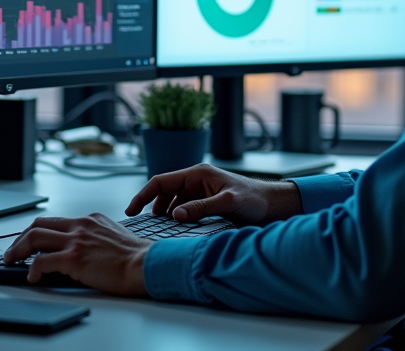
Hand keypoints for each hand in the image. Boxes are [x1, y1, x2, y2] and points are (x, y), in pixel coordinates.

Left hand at [3, 213, 150, 295]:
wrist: (145, 265)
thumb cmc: (135, 257)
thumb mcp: (112, 236)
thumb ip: (94, 236)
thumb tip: (79, 250)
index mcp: (90, 219)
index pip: (55, 221)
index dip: (37, 231)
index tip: (28, 241)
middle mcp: (81, 225)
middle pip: (39, 224)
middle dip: (20, 238)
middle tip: (12, 251)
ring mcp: (76, 241)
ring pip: (34, 238)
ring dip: (17, 250)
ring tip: (10, 261)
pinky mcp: (73, 258)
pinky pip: (42, 262)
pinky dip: (32, 269)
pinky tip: (32, 277)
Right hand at [126, 164, 302, 226]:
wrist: (273, 206)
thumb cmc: (255, 199)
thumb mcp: (228, 202)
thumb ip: (201, 208)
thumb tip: (176, 215)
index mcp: (198, 174)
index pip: (161, 181)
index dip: (143, 195)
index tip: (131, 211)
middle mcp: (196, 180)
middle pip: (164, 191)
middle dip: (152, 206)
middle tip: (144, 226)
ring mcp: (200, 192)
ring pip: (173, 202)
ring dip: (165, 214)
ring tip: (161, 230)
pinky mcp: (206, 203)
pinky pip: (184, 209)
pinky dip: (177, 218)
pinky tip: (177, 230)